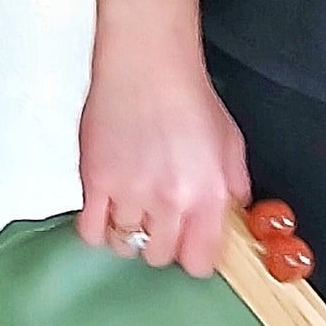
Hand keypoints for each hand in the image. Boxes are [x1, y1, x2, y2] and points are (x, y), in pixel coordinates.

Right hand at [76, 54, 251, 276]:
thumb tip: (235, 214)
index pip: (198, 262)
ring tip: (134, 212)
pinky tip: (109, 212)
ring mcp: (129, 192)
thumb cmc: (186, 94)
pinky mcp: (95, 180)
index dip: (194, 259)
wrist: (147, 63)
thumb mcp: (230, 143)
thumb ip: (234, 186)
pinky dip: (99, 230)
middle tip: (161, 222)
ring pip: (124, 246)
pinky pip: (91, 231)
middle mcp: (168, 199)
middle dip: (161, 243)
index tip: (190, 249)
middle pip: (159, 256)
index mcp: (206, 194)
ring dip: (129, 235)